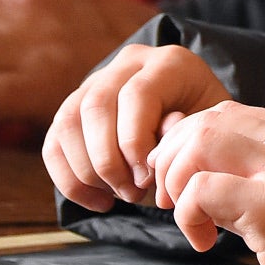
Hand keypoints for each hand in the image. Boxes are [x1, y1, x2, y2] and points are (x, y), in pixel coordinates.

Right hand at [42, 43, 231, 210]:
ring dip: (87, 171)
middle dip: (108, 160)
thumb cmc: (207, 131)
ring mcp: (97, 82)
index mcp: (168, 63)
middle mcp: (128, 64)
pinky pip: (54, 143)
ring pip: (68, 122)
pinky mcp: (75, 109)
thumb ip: (183, 138)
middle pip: (95, 106)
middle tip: (132, 193)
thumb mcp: (209, 131)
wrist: (198, 125)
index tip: (148, 179)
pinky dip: (69, 179)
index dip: (135, 142)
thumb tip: (150, 158)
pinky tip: (100, 201)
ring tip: (118, 197)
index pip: (136, 95)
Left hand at [147, 101, 264, 264]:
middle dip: (172, 159)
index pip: (227, 113)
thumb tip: (193, 166)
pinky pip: (201, 191)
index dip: (190, 142)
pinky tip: (206, 242)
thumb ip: (257, 171)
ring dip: (176, 183)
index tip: (181, 180)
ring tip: (188, 219)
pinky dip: (187, 215)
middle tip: (170, 199)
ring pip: (199, 145)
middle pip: (206, 121)